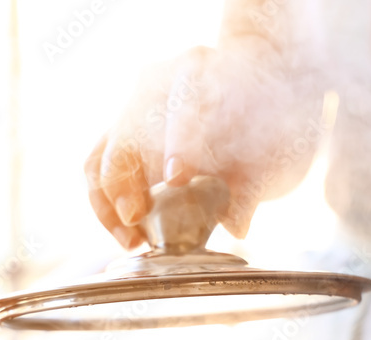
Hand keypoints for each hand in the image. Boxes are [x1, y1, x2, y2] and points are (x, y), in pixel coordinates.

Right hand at [84, 43, 322, 249]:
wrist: (256, 84)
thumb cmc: (267, 114)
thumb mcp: (273, 144)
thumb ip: (254, 184)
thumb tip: (235, 224)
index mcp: (197, 69)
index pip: (181, 104)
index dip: (178, 142)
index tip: (178, 178)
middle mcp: (155, 85)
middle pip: (124, 136)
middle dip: (124, 185)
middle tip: (139, 227)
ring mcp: (132, 109)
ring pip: (99, 159)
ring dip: (108, 205)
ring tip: (132, 240)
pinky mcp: (120, 136)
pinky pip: (97, 171)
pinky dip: (106, 206)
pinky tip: (129, 232)